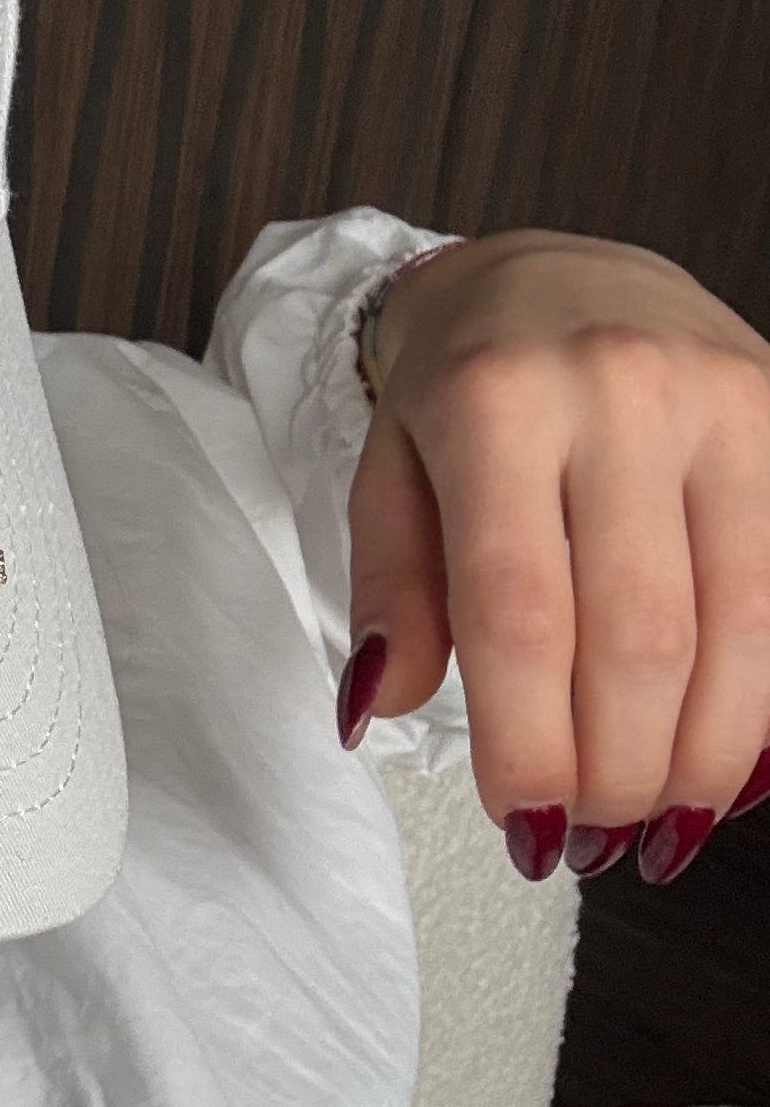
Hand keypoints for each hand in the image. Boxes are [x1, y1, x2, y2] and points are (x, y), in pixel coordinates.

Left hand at [340, 228, 769, 882]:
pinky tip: (735, 764)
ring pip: (742, 625)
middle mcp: (620, 390)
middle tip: (587, 837)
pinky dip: (767, 697)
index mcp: (496, 402)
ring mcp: (724, 401)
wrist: (552, 270)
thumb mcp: (388, 469)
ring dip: (704, 755)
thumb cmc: (461, 387)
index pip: (518, 613)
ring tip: (659, 825)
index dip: (528, 742)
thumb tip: (376, 708)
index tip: (522, 823)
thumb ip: (390, 590)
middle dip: (617, 767)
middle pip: (638, 636)